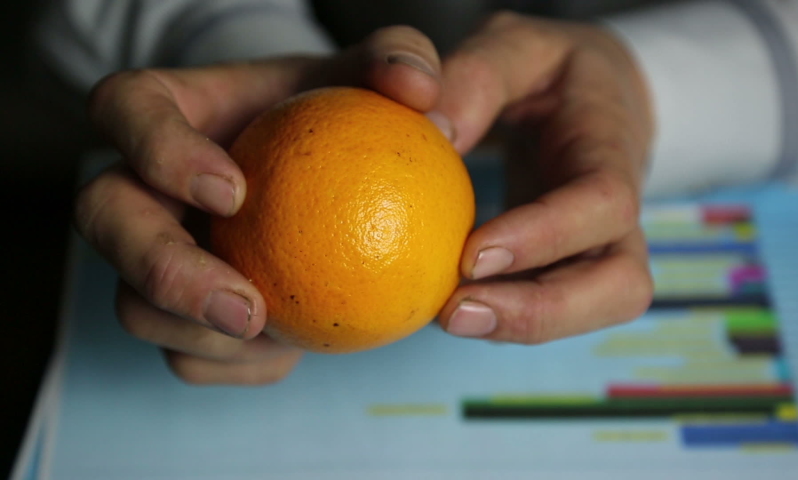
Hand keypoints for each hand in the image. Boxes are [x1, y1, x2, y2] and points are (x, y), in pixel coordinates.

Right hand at [76, 27, 445, 384]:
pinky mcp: (176, 311)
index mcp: (169, 113)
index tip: (234, 191)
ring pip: (135, 306)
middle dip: (163, 271)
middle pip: (104, 220)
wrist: (318, 175)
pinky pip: (187, 355)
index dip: (158, 149)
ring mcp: (151, 253)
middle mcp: (143, 184)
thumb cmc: (332, 114)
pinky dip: (237, 366)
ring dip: (201, 338)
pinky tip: (292, 354)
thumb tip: (420, 89)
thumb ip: (396, 62)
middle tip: (247, 308)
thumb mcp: (368, 78)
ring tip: (283, 339)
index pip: (127, 109)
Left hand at [434, 12, 654, 342]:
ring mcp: (604, 246)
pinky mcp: (575, 267)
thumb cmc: (550, 71)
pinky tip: (451, 305)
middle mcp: (621, 211)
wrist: (595, 97)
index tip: (472, 256)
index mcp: (611, 146)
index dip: (547, 235)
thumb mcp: (516, 47)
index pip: (604, 201)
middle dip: (542, 312)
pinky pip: (555, 306)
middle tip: (455, 314)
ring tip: (448, 318)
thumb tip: (427, 128)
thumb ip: (475, 76)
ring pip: (595, 309)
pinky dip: (509, 317)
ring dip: (524, 326)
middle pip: (621, 285)